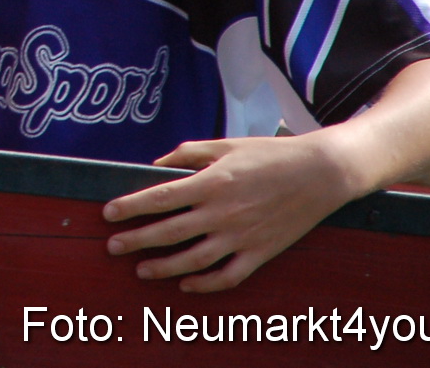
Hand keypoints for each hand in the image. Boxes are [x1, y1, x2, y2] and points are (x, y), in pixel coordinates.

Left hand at [102, 134, 354, 291]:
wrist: (321, 173)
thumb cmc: (271, 154)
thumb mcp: (226, 145)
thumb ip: (188, 154)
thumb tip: (156, 165)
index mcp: (211, 182)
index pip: (159, 198)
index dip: (130, 207)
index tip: (108, 213)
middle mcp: (223, 212)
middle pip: (169, 232)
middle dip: (136, 240)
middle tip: (112, 246)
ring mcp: (242, 236)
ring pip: (193, 260)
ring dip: (163, 267)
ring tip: (140, 269)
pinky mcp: (261, 253)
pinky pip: (228, 276)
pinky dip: (204, 284)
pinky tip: (185, 284)